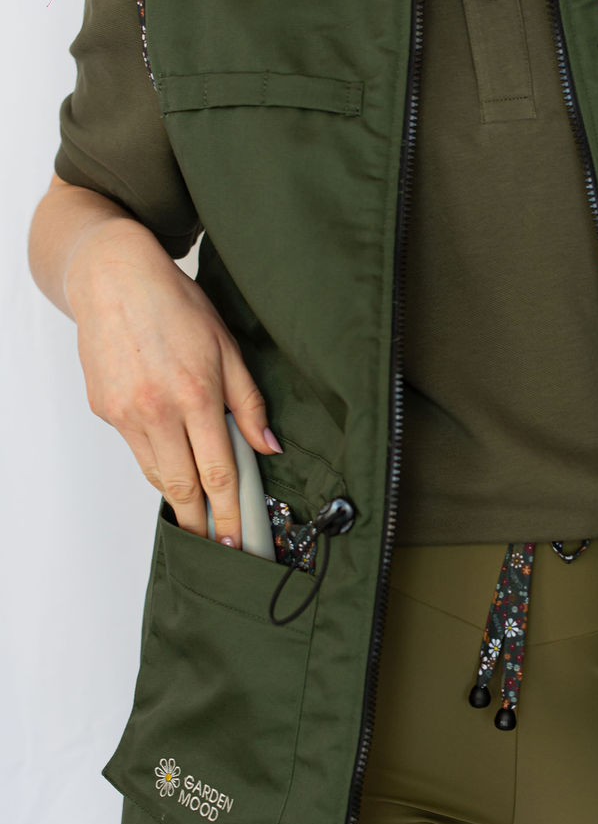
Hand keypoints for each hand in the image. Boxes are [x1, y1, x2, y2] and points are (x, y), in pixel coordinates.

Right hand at [65, 218, 280, 543]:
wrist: (112, 278)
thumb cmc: (174, 305)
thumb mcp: (227, 347)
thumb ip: (249, 402)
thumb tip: (268, 446)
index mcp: (195, 395)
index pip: (219, 472)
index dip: (230, 512)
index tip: (237, 540)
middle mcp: (156, 410)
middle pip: (182, 486)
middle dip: (201, 522)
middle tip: (215, 545)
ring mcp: (125, 414)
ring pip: (156, 473)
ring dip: (177, 494)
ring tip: (197, 510)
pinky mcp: (103, 410)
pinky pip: (136, 448)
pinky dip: (156, 456)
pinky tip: (170, 451)